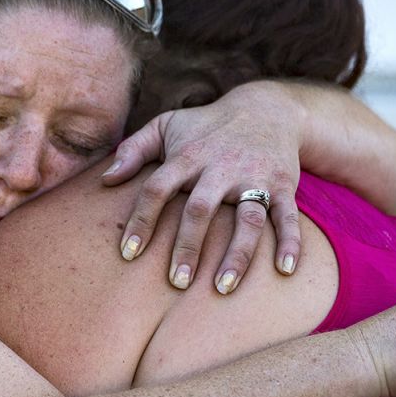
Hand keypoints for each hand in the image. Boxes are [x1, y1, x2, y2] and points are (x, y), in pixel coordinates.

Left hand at [101, 81, 304, 294]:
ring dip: (236, 254)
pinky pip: (288, 216)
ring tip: (222, 288)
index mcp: (187, 156)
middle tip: (176, 282)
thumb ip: (133, 149)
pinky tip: (285, 270)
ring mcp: (254, 177)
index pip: (157, 189)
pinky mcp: (283, 185)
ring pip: (247, 219)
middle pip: (201, 209)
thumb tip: (105, 180)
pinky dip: (290, 242)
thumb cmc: (206, 125)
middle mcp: (220, 168)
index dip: (142, 221)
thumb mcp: (166, 126)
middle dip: (188, 246)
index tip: (129, 254)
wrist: (267, 108)